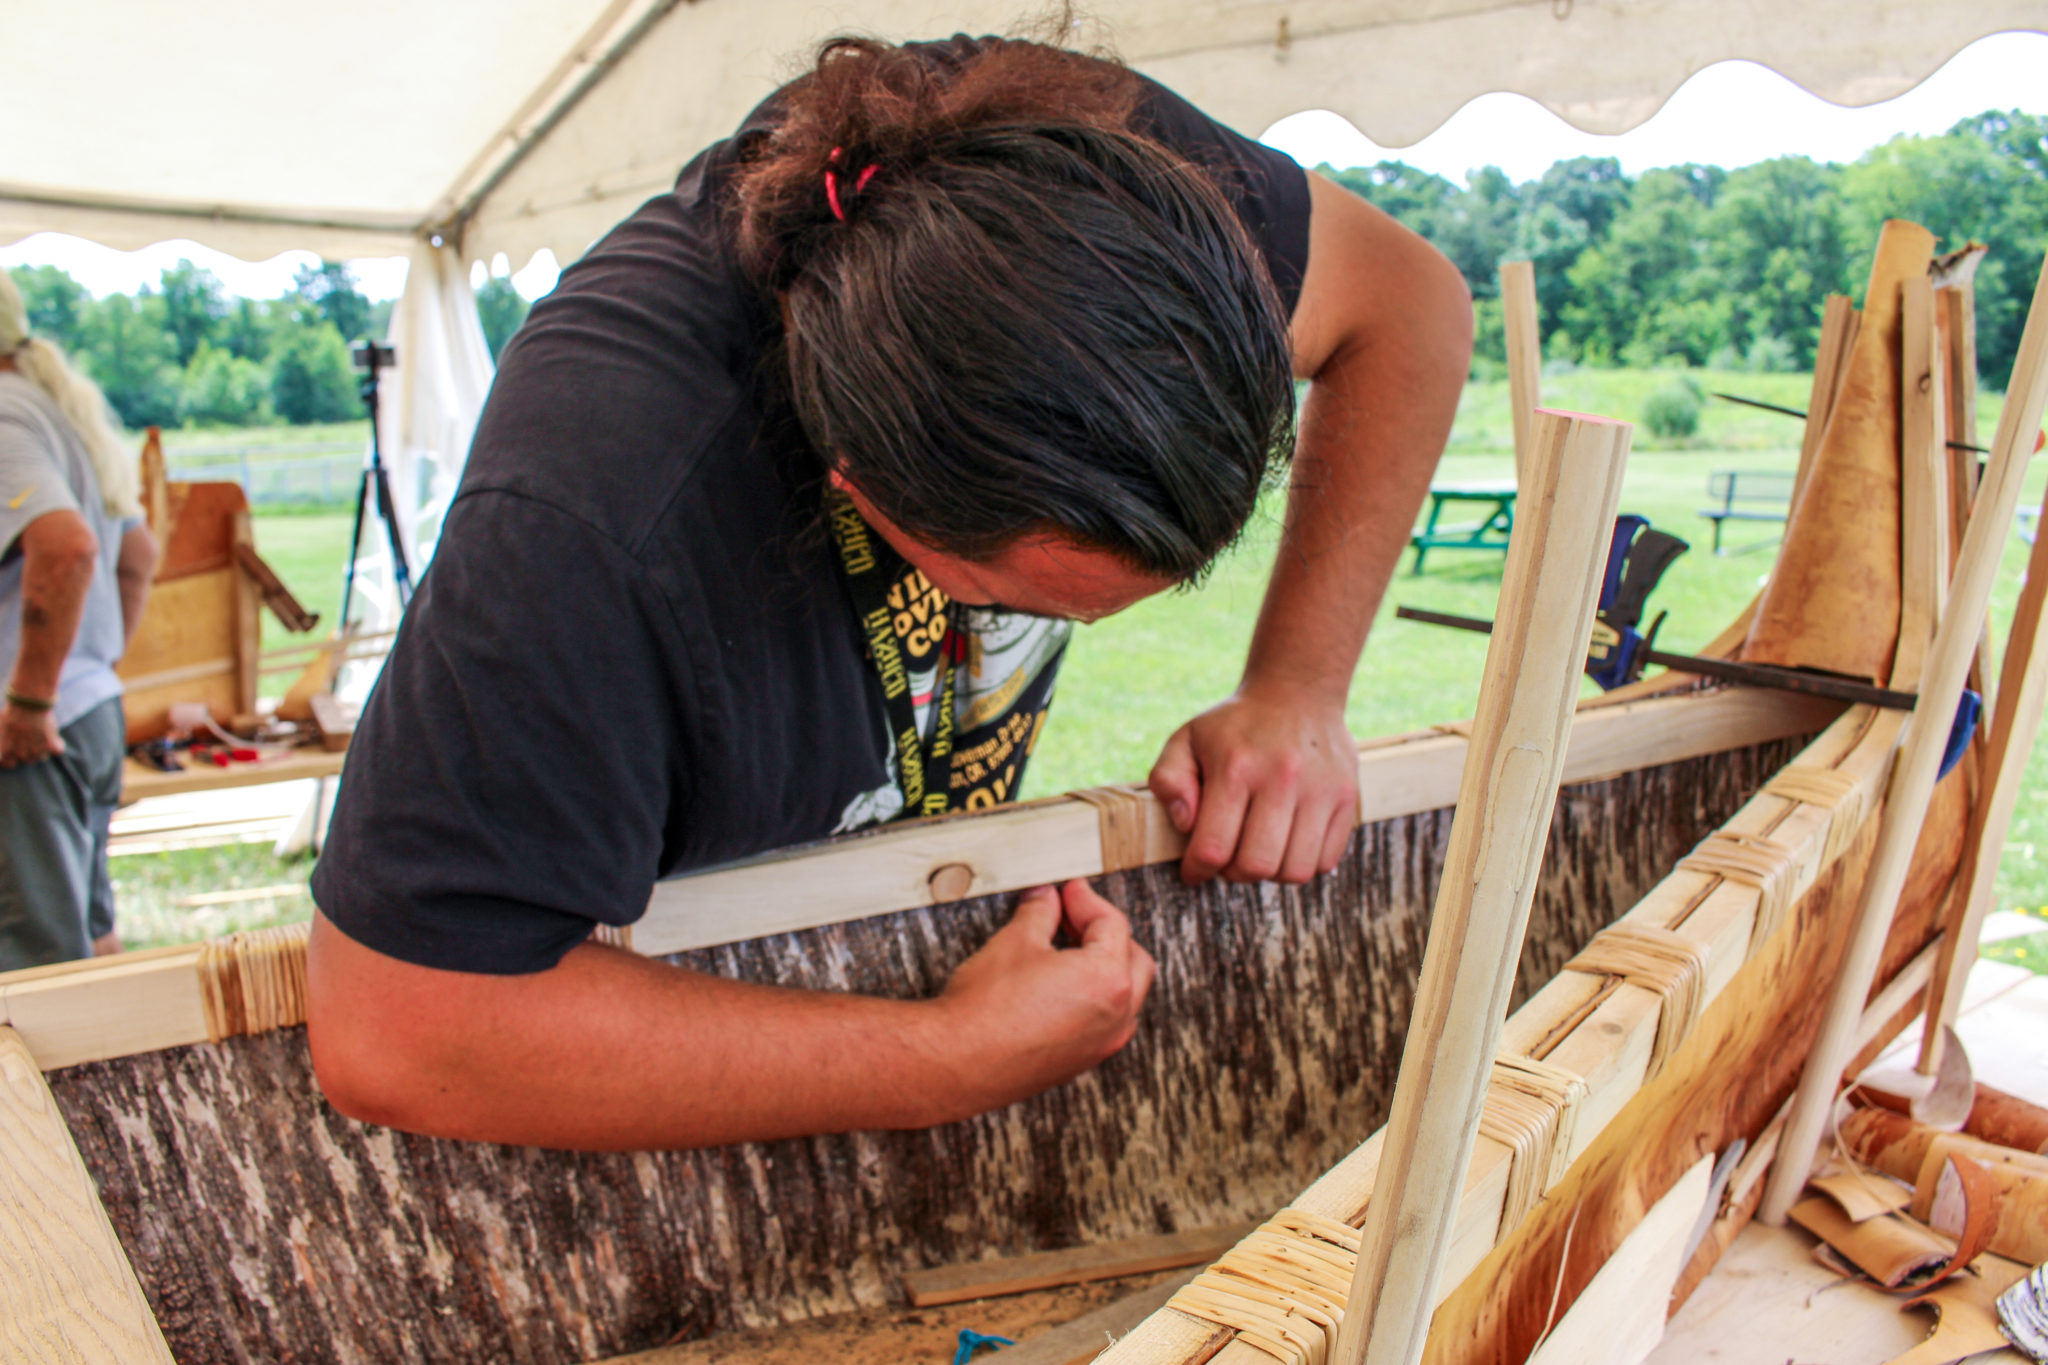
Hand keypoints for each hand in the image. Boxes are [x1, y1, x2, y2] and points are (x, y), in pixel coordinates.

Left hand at [0, 701, 63, 767]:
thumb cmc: (12, 712)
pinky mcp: (51, 745)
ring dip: (42, 748)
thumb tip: (4, 743)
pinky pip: (58, 750)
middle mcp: (20, 753)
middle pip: (27, 759)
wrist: (28, 702)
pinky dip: (57, 745)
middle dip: (28, 751)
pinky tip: (56, 739)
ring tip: (42, 736)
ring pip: (42, 757)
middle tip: (29, 739)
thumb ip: (3, 738)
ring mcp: (36, 751)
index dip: (11, 758)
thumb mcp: (0, 725)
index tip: (14, 752)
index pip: (8, 764)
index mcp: (6, 749)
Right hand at [930, 881, 1155, 1112]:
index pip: (1112, 925)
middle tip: (1071, 915)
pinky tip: (1062, 986)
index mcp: (1108, 979)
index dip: (1087, 900)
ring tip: (1068, 948)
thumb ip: (1040, 913)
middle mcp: (1115, 1016)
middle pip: (1132, 959)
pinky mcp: (1081, 1061)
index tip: (1069, 890)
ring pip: (1126, 994)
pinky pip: (1106, 1021)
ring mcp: (1102, 1044)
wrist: (958, 1062)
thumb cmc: (986, 1009)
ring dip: (1106, 966)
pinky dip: (1096, 997)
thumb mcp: (1015, 942)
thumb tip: (1045, 899)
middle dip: (1106, 932)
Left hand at [1149, 683, 1358, 884]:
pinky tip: (1286, 845)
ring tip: (1258, 851)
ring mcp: (1320, 789)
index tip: (1194, 871)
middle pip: (1256, 865)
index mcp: (1235, 766)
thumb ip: (1168, 780)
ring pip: (1294, 870)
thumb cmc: (1234, 726)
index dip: (1197, 870)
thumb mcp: (1186, 739)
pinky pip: (1325, 860)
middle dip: (1234, 874)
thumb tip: (1185, 823)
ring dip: (1270, 873)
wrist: (1297, 692)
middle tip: (1228, 859)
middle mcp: (1281, 778)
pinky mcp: (1347, 797)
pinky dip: (1302, 865)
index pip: (1213, 847)